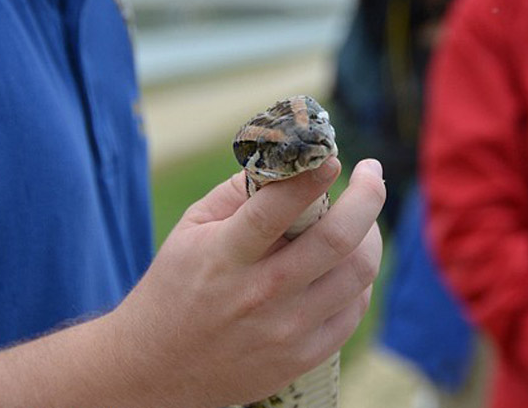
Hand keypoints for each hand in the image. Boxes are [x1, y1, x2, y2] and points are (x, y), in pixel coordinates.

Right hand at [106, 157, 384, 406]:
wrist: (156, 370)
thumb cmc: (176, 287)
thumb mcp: (191, 229)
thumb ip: (239, 192)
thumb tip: (290, 162)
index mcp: (225, 255)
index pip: (277, 208)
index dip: (313, 175)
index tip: (335, 156)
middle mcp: (260, 294)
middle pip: (337, 239)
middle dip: (367, 196)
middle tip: (370, 174)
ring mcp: (285, 330)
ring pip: (358, 273)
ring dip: (369, 236)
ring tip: (361, 221)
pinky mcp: (302, 357)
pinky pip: (353, 310)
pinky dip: (358, 280)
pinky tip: (345, 265)